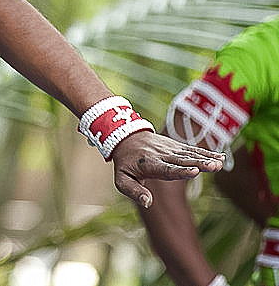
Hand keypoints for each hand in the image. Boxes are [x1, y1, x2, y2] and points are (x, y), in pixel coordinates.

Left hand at [110, 131, 224, 207]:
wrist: (125, 138)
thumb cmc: (125, 164)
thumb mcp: (121, 180)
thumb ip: (133, 192)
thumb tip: (148, 203)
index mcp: (149, 165)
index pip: (166, 169)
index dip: (181, 171)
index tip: (194, 172)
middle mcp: (161, 155)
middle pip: (182, 160)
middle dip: (198, 163)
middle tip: (214, 167)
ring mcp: (169, 149)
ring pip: (189, 154)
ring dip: (205, 158)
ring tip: (220, 163)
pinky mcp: (175, 146)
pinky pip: (191, 149)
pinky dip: (205, 153)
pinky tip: (220, 157)